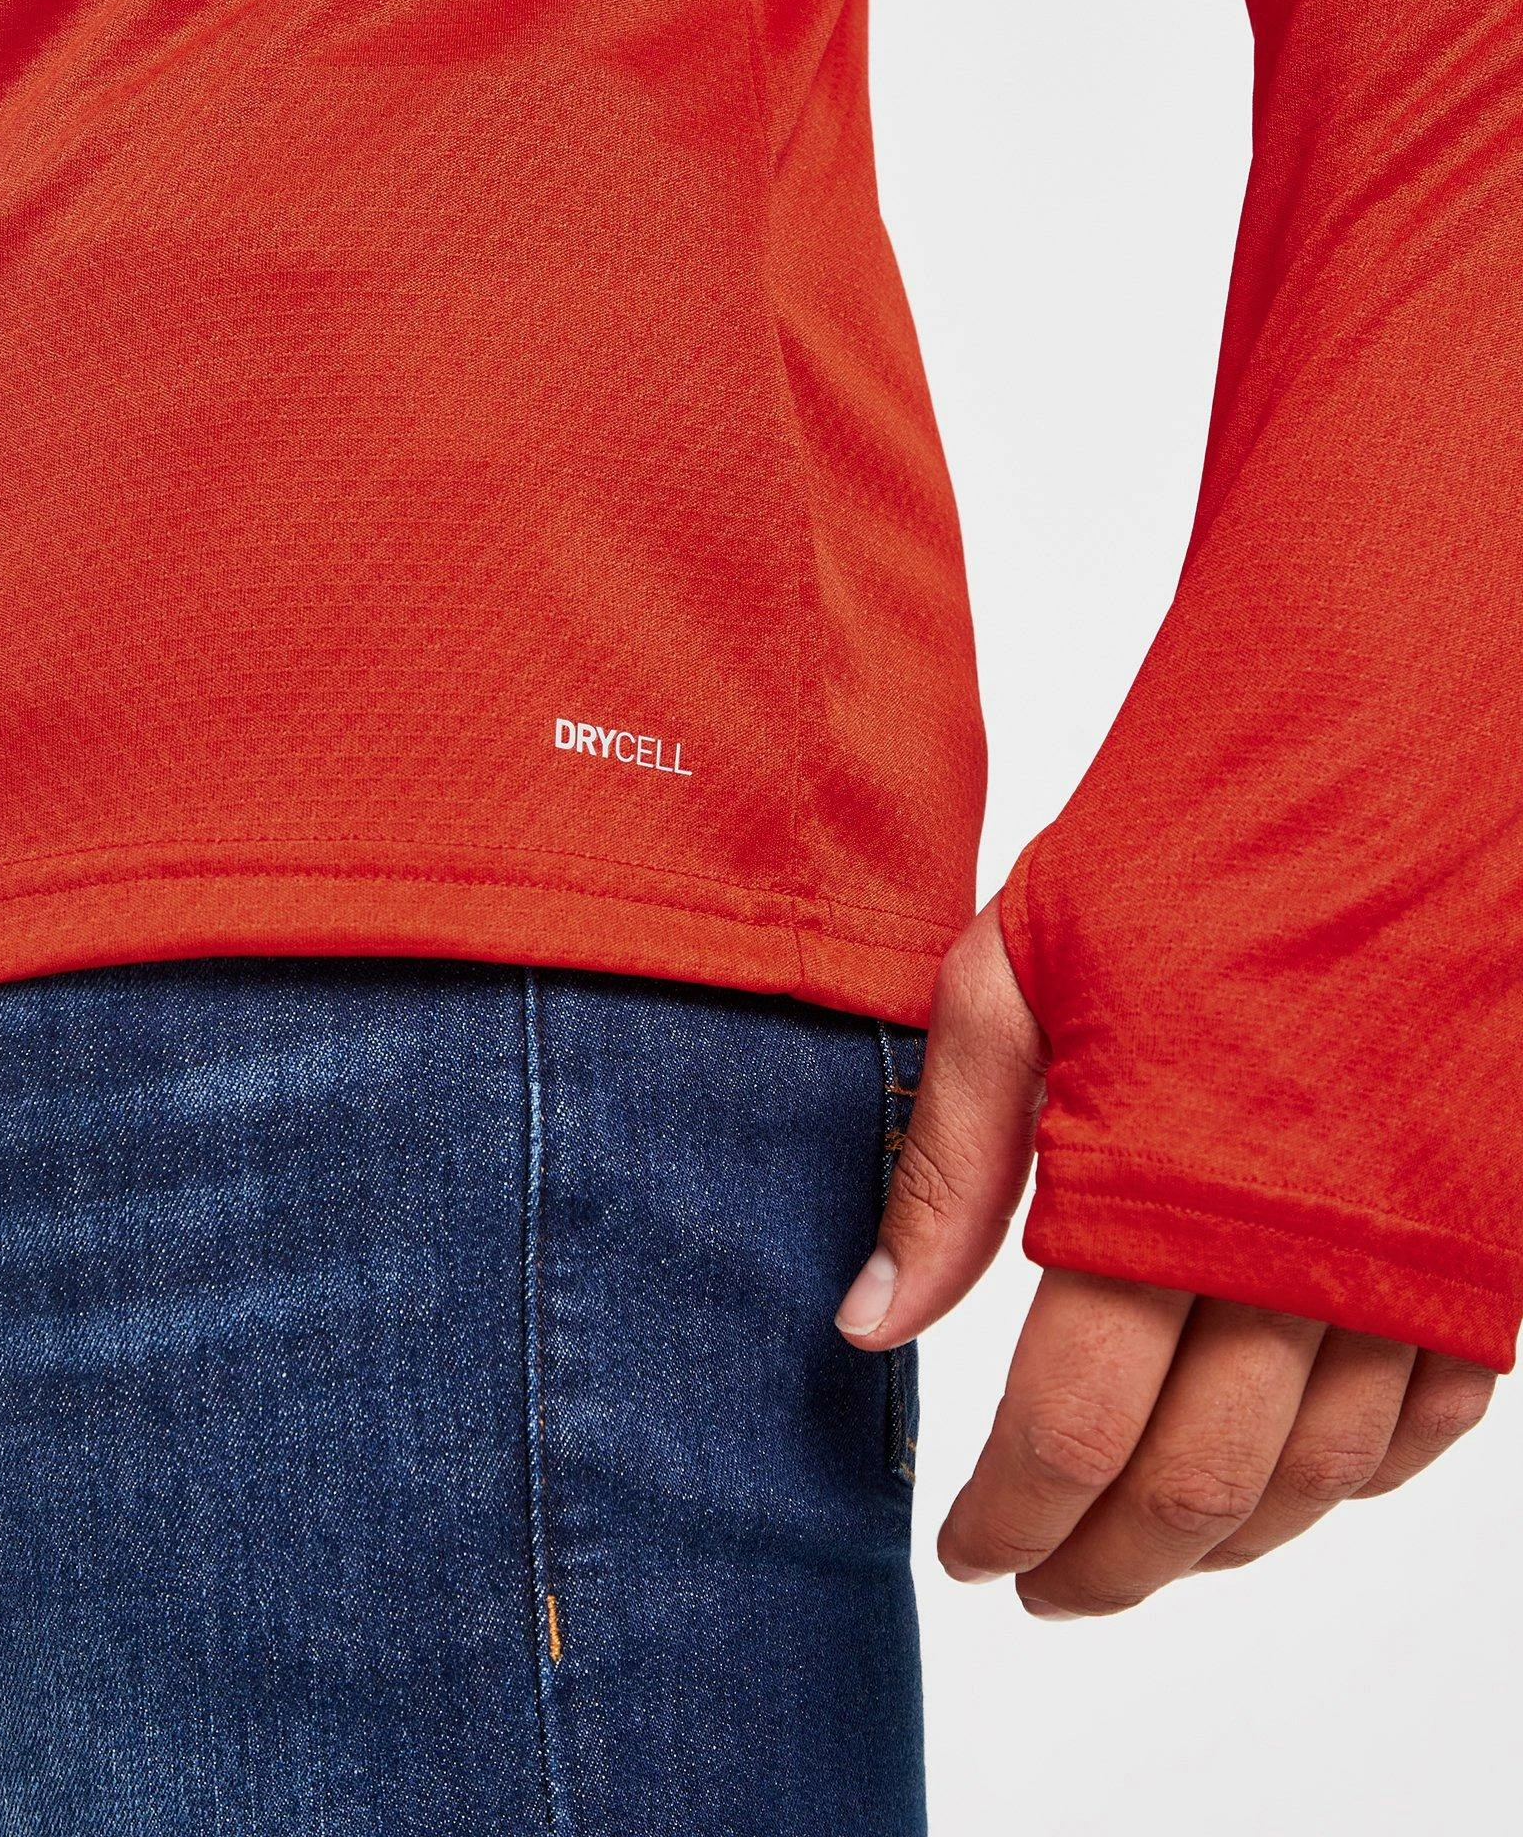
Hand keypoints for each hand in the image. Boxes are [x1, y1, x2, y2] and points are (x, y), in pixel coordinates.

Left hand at [834, 897, 1496, 1617]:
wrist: (1393, 750)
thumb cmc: (1190, 846)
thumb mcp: (1018, 979)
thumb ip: (950, 1169)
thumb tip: (872, 1329)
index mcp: (1170, 1187)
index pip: (1071, 1429)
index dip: (1009, 1517)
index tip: (967, 1552)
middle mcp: (1308, 1247)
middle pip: (1198, 1488)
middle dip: (1104, 1564)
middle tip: (1040, 1582)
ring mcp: (1425, 1251)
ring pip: (1320, 1478)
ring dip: (1221, 1545)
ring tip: (1141, 1551)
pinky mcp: (1497, 1234)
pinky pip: (1435, 1421)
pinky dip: (1354, 1481)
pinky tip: (1288, 1481)